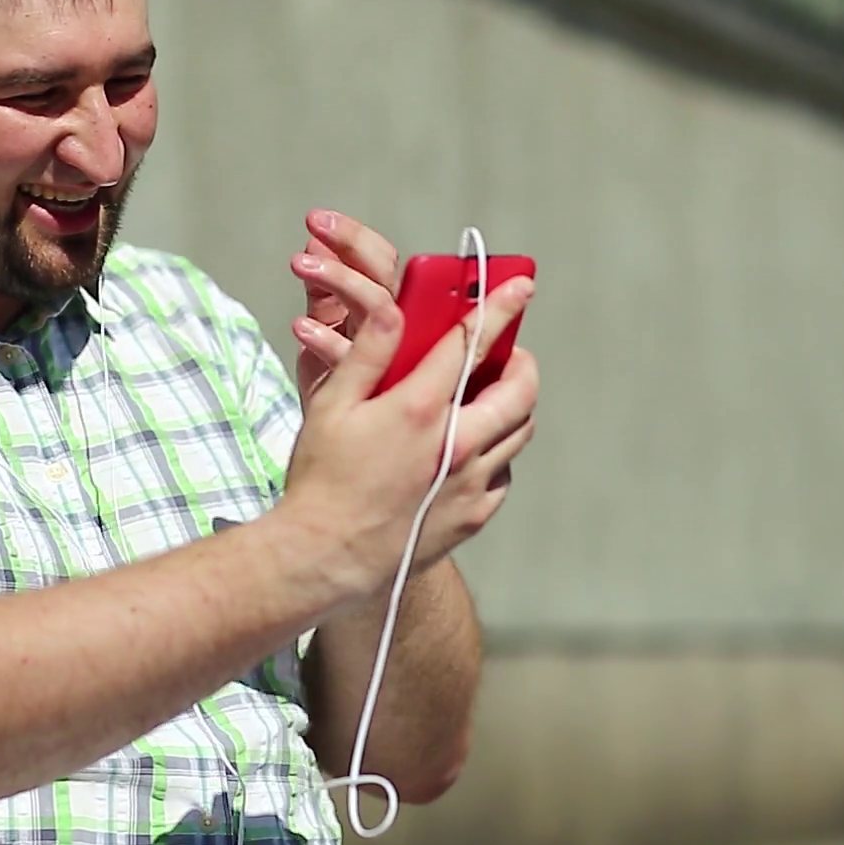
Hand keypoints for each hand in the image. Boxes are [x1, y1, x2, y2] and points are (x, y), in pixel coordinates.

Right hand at [278, 273, 538, 598]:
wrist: (325, 557)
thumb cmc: (321, 479)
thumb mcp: (332, 406)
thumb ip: (369, 353)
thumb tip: (394, 308)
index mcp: (420, 409)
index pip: (472, 343)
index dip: (501, 308)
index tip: (521, 286)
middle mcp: (456, 445)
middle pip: (520, 390)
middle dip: (522, 362)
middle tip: (507, 353)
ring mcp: (470, 484)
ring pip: (519, 431)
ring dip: (514, 406)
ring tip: (489, 397)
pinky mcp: (473, 515)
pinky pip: (503, 473)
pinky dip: (497, 451)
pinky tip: (470, 448)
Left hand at [291, 210, 399, 404]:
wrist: (344, 449)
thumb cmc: (345, 391)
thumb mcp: (330, 333)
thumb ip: (326, 292)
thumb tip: (315, 241)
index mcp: (388, 310)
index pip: (383, 261)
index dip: (355, 238)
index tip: (319, 220)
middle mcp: (393, 329)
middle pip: (386, 274)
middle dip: (351, 244)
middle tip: (316, 226)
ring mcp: (385, 356)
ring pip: (378, 306)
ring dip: (340, 279)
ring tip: (301, 265)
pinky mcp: (369, 388)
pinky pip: (353, 358)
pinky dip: (324, 339)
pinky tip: (300, 326)